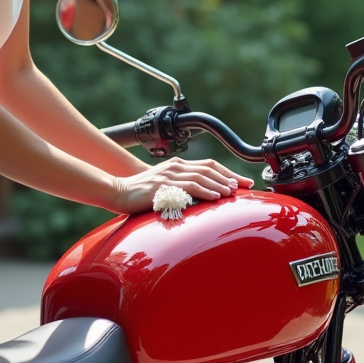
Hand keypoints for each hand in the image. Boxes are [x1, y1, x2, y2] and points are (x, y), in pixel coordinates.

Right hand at [112, 158, 253, 213]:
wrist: (118, 192)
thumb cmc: (141, 193)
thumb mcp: (165, 186)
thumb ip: (182, 188)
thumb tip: (202, 197)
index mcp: (178, 165)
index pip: (208, 165)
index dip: (228, 172)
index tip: (243, 181)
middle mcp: (176, 167)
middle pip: (209, 168)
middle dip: (230, 177)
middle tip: (246, 186)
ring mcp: (169, 175)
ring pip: (202, 176)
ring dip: (219, 184)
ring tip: (232, 192)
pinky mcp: (163, 185)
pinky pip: (189, 187)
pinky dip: (204, 191)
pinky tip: (215, 196)